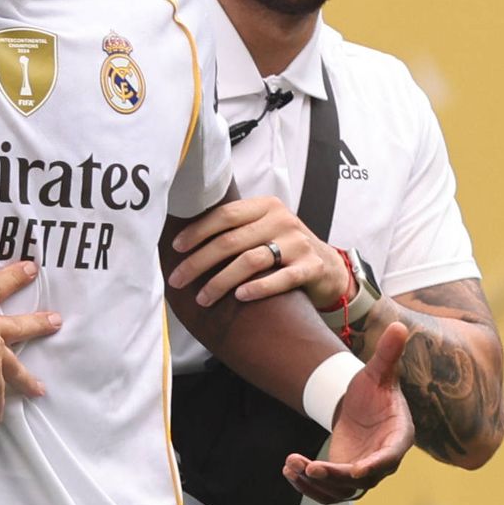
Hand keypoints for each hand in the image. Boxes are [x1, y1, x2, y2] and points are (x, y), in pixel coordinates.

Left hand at [164, 194, 350, 310]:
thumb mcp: (263, 229)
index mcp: (266, 206)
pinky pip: (282, 278)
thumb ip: (235, 229)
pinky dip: (258, 288)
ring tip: (203, 298)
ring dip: (221, 282)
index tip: (176, 248)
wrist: (328, 266)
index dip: (197, 231)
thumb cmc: (283, 248)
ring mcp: (298, 244)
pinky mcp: (311, 267)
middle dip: (199, 262)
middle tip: (178, 280)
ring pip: (250, 261)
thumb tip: (183, 242)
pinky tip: (239, 297)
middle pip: (231, 241)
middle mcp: (282, 221)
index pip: (225, 215)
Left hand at [286, 315, 412, 503]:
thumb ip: (387, 355)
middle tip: (308, 468)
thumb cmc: (374, 389)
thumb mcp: (377, 372)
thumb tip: (400, 326)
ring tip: (291, 464)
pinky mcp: (342, 479)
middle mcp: (383, 461)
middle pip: (361, 480)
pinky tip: (288, 469)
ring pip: (340, 491)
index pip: (389, 457)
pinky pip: (326, 491)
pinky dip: (306, 485)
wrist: (360, 406)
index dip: (374, 466)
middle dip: (334, 477)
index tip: (354, 471)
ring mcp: (363, 474)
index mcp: (398, 437)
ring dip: (314, 483)